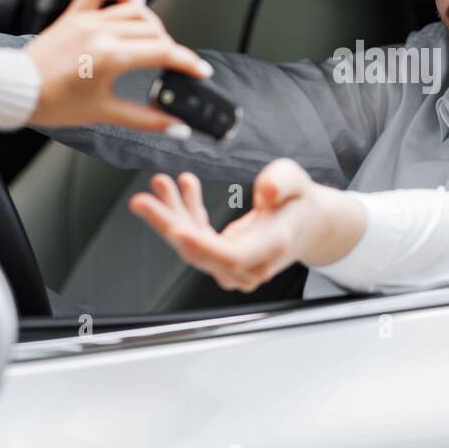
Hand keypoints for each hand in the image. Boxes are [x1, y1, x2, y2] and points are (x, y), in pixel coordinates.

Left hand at [23, 0, 211, 131]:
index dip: (188, 63)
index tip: (199, 71)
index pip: (164, 52)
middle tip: (171, 67)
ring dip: (152, 26)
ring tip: (155, 43)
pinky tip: (133, 1)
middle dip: (170, 49)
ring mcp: (87, 19)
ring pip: (135, 11)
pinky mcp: (74, 14)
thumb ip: (146, 120)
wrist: (14, 92)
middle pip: (155, 31)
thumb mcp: (105, 114)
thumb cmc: (51, 102)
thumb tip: (176, 126)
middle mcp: (101, 32)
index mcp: (110, 56)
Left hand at [128, 159, 364, 291]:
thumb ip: (283, 182)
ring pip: (192, 244)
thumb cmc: (300, 203)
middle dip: (168, 225)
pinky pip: (196, 236)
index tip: (176, 230)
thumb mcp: (298, 181)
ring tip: (161, 183)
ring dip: (172, 213)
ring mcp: (234, 266)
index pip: (232, 257)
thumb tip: (265, 192)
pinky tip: (183, 186)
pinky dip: (186, 211)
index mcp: (272, 247)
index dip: (201, 246)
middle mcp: (250, 263)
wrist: (307, 225)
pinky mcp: (222, 257)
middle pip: (201, 252)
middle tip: (142, 201)